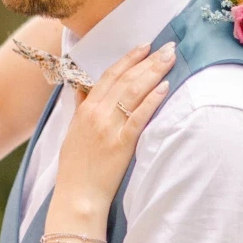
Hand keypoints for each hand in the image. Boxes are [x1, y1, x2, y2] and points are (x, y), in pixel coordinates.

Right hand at [51, 42, 174, 212]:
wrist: (77, 197)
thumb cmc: (75, 168)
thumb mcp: (72, 132)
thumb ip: (80, 109)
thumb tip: (83, 90)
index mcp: (85, 110)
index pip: (109, 75)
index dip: (128, 58)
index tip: (145, 46)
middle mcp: (96, 114)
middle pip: (125, 79)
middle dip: (148, 60)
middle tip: (168, 46)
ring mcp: (108, 128)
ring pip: (133, 92)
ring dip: (153, 72)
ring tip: (170, 59)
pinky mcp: (121, 145)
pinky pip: (139, 117)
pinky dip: (152, 100)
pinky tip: (165, 88)